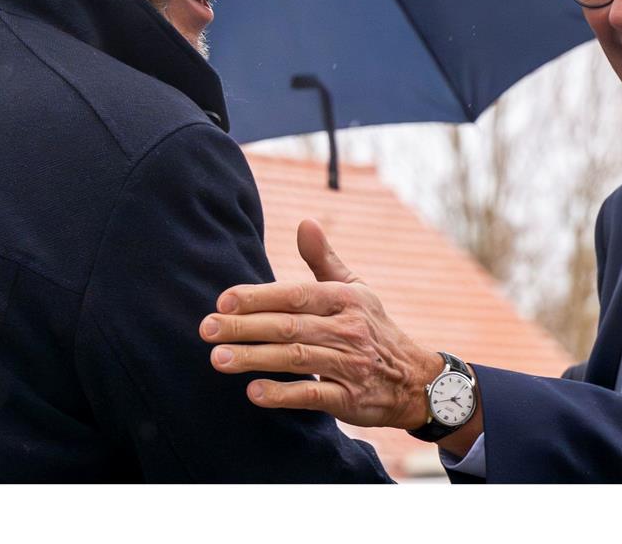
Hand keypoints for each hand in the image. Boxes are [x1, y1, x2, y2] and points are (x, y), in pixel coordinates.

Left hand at [199, 219, 443, 429]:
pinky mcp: (349, 399)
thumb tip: (305, 222)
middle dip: (245, 327)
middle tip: (207, 329)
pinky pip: (313, 395)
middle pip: (289, 326)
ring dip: (255, 358)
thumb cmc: (373, 328)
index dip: (259, 296)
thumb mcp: (356, 290)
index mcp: (346, 299)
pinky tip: (253, 392)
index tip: (224, 300)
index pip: (296, 295)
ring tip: (218, 359)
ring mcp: (350, 365)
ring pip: (296, 359)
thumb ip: (324, 260)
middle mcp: (349, 329)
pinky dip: (283, 394)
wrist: (414, 380)